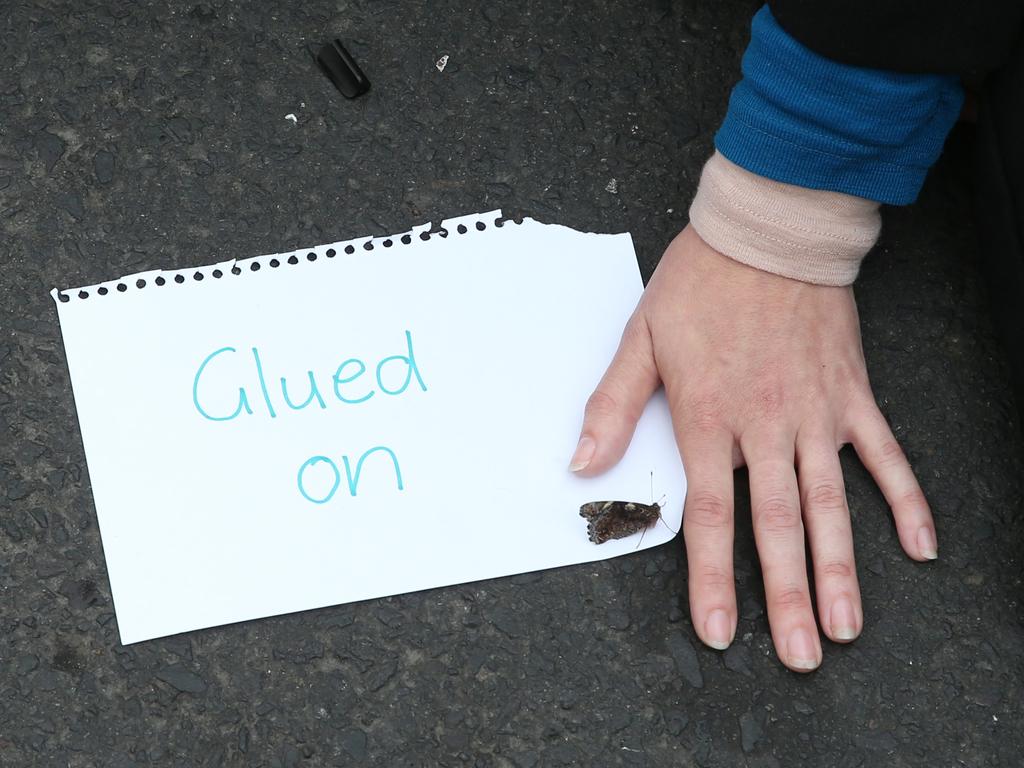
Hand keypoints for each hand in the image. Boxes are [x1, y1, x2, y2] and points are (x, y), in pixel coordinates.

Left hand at [570, 225, 936, 671]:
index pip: (712, 514)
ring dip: (841, 568)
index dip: (714, 577)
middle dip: (788, 594)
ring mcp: (814, 413)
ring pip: (830, 504)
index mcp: (708, 417)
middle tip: (802, 654)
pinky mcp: (851, 395)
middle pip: (777, 525)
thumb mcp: (640, 339)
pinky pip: (884, 455)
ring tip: (848, 624)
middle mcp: (764, 426)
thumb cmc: (701, 283)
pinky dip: (905, 499)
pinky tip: (919, 546)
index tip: (720, 630)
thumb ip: (613, 407)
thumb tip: (581, 465)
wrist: (767, 232)